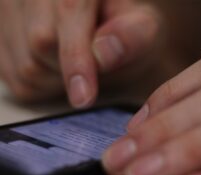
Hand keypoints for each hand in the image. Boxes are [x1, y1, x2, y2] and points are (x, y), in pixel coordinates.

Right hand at [0, 0, 158, 106]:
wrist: (108, 30)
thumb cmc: (126, 30)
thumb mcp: (143, 30)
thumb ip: (132, 37)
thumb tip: (103, 54)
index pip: (69, 12)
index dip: (76, 59)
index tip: (84, 97)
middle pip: (40, 43)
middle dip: (72, 68)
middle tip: (94, 68)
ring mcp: (10, 9)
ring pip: (25, 66)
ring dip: (57, 80)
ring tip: (76, 66)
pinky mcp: (2, 36)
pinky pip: (14, 78)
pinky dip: (40, 85)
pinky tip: (57, 70)